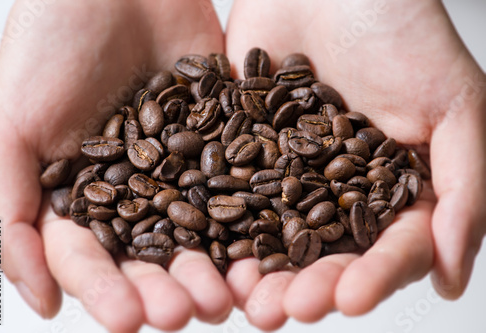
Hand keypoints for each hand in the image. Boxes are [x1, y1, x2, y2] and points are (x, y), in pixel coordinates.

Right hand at [0, 0, 231, 330]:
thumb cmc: (50, 44)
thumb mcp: (9, 125)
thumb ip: (6, 209)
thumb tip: (38, 298)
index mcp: (78, 193)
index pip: (90, 257)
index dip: (105, 290)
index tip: (127, 320)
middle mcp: (131, 188)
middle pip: (150, 252)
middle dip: (166, 286)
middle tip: (186, 313)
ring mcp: (180, 165)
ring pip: (198, 227)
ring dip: (211, 265)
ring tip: (228, 295)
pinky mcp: (221, 138)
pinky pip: (239, 182)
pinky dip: (250, 214)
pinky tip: (264, 246)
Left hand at [225, 0, 485, 328]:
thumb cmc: (402, 28)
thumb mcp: (454, 104)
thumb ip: (464, 189)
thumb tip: (453, 278)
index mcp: (394, 186)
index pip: (388, 248)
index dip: (372, 278)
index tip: (349, 299)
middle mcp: (339, 187)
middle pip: (323, 252)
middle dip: (304, 284)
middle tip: (279, 311)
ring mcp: (288, 170)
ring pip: (271, 232)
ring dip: (256, 269)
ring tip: (239, 297)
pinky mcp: (243, 147)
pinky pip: (227, 190)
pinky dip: (216, 221)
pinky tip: (205, 250)